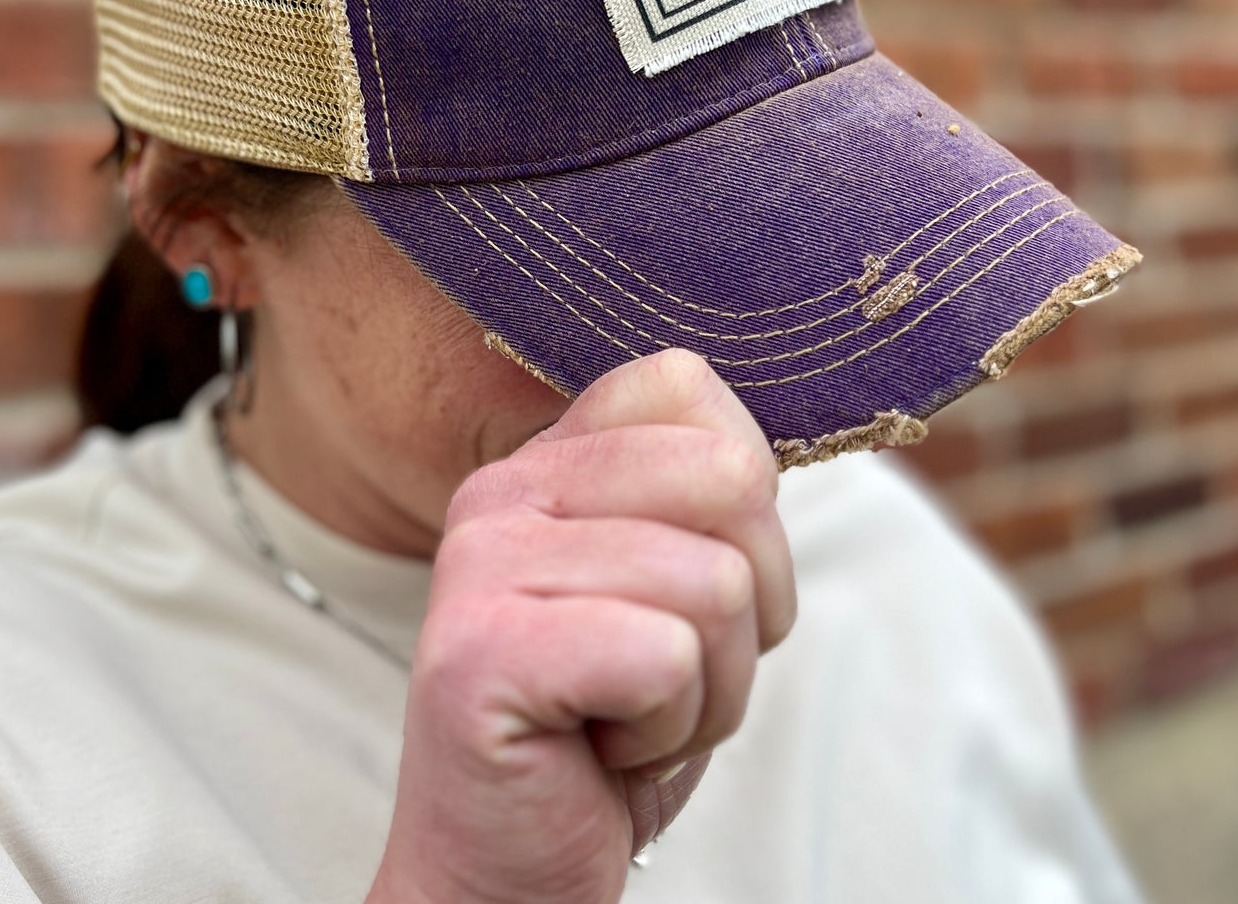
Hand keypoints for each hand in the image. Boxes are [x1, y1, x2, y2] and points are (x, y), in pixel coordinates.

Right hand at [367, 349, 798, 903]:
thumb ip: (703, 500)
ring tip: (630, 714)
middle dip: (746, 605)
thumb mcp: (676, 587)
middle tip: (668, 668)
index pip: (684, 382)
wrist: (510, 873)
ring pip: (718, 582)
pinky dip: (669, 728)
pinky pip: (668, 657)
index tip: (688, 588)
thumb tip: (756, 451)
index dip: (743, 501)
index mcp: (544, 460)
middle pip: (730, 478)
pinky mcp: (481, 657)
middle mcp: (501, 491)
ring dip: (709, 685)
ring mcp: (480, 567)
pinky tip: (602, 747)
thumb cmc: (610, 727)